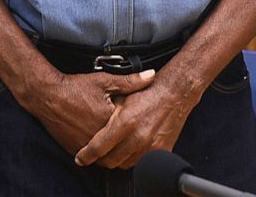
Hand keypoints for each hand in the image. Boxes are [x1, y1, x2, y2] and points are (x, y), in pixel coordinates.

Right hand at [24, 69, 155, 156]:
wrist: (48, 96)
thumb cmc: (76, 88)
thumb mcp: (105, 80)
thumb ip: (130, 81)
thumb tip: (151, 75)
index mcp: (109, 120)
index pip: (131, 126)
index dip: (135, 119)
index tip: (136, 112)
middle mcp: (98, 137)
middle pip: (119, 142)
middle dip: (124, 135)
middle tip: (125, 124)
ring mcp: (85, 145)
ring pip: (107, 153)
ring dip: (112, 145)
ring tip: (113, 131)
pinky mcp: (75, 149)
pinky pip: (92, 155)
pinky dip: (98, 148)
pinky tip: (99, 135)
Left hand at [74, 75, 196, 169]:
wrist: (175, 93)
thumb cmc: (149, 92)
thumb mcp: (123, 96)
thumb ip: (106, 113)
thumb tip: (89, 125)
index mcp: (125, 122)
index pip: (98, 148)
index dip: (86, 155)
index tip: (81, 158)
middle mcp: (137, 137)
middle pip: (110, 160)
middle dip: (101, 158)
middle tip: (98, 153)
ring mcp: (149, 146)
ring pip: (124, 164)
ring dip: (117, 159)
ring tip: (115, 148)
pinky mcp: (160, 151)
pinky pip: (140, 162)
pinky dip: (133, 158)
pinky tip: (130, 148)